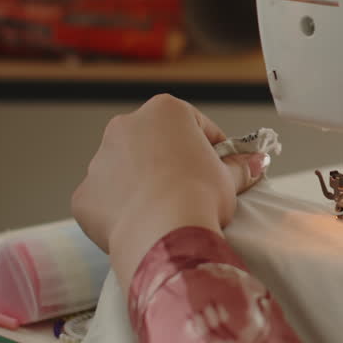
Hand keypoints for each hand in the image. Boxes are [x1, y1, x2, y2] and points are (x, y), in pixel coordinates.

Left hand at [72, 94, 265, 282]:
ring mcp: (100, 160)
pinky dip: (121, 211)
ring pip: (126, 171)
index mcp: (164, 111)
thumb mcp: (229, 178)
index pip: (194, 124)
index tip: (221, 167)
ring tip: (165, 212)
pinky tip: (141, 226)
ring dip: (143, 186)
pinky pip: (105, 200)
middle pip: (154, 143)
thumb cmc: (200, 196)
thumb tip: (257, 162)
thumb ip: (240, 166)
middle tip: (193, 191)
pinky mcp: (85, 195)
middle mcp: (125, 127)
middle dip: (171, 163)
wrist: (163, 231)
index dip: (211, 147)